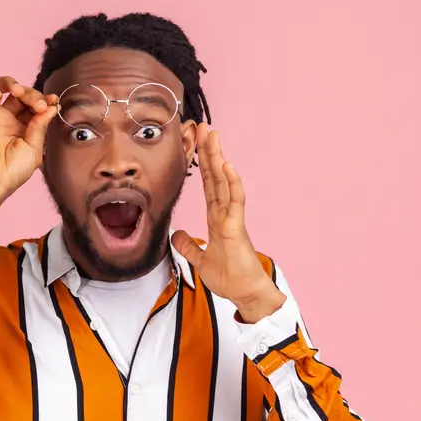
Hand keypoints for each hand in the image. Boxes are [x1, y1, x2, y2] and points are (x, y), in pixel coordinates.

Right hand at [0, 76, 58, 222]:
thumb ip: (41, 125)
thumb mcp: (35, 147)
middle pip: (20, 92)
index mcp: (22, 127)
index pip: (33, 104)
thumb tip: (52, 106)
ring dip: (12, 83)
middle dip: (32, 93)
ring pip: (0, 84)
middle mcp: (7, 118)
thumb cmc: (13, 171)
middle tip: (38, 105)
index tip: (53, 101)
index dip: (43, 99)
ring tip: (18, 92)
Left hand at [171, 123, 285, 322]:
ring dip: (218, 157)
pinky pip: (235, 201)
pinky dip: (232, 182)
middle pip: (215, 176)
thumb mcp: (200, 260)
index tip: (196, 143)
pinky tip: (227, 165)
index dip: (201, 163)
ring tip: (214, 134)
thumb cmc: (229, 277)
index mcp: (216, 218)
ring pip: (224, 182)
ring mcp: (232, 218)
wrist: (244, 294)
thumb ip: (188, 246)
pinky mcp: (237, 228)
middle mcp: (224, 213)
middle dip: (208, 151)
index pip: (207, 185)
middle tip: (203, 126)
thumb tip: (176, 236)